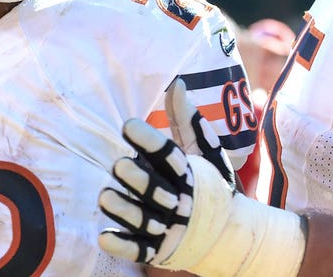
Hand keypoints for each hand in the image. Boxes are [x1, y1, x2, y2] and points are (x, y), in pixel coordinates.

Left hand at [98, 78, 233, 265]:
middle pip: (156, 190)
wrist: (228, 235)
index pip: (169, 156)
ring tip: (105, 197)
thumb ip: (187, 118)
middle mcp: (179, 201)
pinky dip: (123, 245)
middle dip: (138, 179)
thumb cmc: (210, 184)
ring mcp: (169, 228)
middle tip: (119, 166)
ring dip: (124, 210)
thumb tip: (177, 82)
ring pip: (144, 219)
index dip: (149, 142)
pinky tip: (104, 237)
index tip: (128, 126)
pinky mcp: (158, 249)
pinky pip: (138, 249)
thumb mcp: (204, 151)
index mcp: (190, 174)